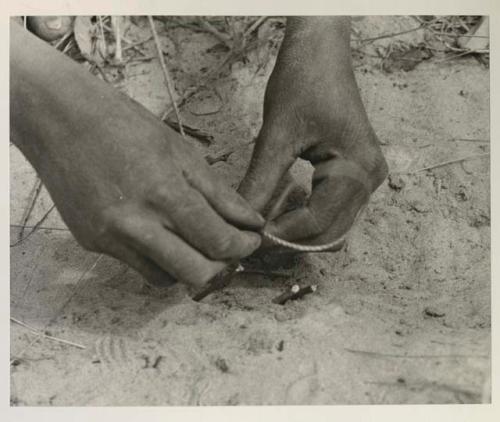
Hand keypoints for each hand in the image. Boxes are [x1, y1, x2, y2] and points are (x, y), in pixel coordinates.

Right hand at [11, 23, 263, 286]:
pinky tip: (164, 237)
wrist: (59, 119)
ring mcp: (111, 238)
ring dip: (192, 268)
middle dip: (224, 268)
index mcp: (164, 192)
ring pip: (168, 280)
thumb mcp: (182, 151)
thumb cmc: (124, 125)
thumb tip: (250, 221)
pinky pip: (139, 267)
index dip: (244, 246)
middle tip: (231, 250)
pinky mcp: (93, 244)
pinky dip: (161, 260)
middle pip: (197, 275)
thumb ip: (220, 194)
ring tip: (198, 243)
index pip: (218, 241)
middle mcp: (136, 224)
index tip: (251, 239)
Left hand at [239, 17, 387, 245]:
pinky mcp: (354, 174)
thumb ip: (260, 182)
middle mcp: (369, 180)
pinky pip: (333, 210)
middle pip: (330, 233)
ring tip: (264, 224)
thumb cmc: (303, 81)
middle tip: (254, 239)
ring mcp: (365, 178)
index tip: (250, 238)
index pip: (318, 221)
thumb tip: (243, 223)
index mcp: (357, 169)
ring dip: (300, 232)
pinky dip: (307, 217)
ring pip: (332, 226)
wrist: (321, 50)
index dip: (282, 235)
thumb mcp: (276, 135)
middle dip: (293, 241)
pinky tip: (281, 207)